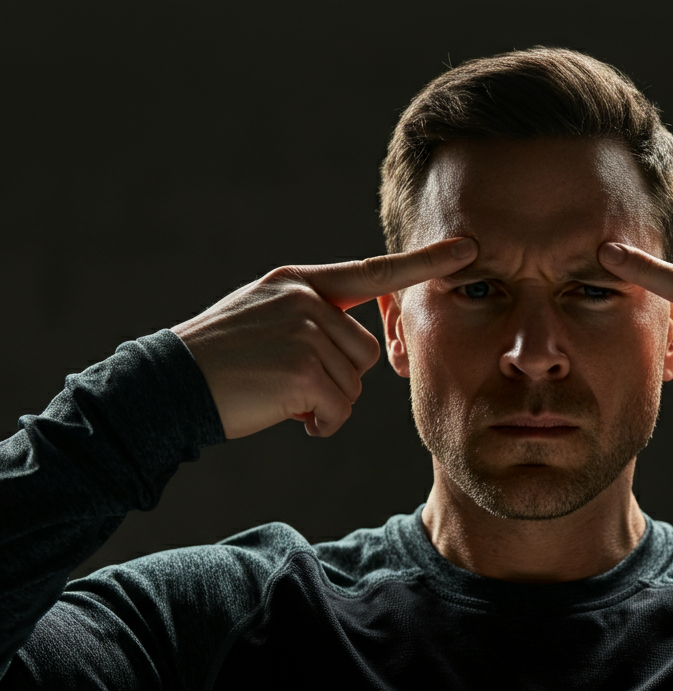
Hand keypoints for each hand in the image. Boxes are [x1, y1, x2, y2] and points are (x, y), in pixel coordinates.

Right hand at [172, 237, 477, 438]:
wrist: (169, 384)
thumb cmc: (219, 359)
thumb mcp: (263, 315)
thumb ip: (311, 316)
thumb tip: (356, 348)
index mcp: (299, 282)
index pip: (372, 271)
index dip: (422, 262)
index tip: (466, 249)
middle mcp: (306, 299)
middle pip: (364, 352)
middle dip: (337, 379)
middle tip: (290, 382)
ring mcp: (305, 332)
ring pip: (353, 384)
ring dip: (324, 402)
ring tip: (280, 395)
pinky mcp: (304, 370)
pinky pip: (339, 410)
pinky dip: (319, 423)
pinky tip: (286, 414)